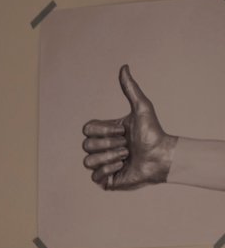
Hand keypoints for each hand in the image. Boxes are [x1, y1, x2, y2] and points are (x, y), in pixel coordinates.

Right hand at [82, 65, 176, 188]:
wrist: (161, 156)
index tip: (122, 130)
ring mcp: (102, 165)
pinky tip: (123, 166)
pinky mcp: (105, 181)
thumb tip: (124, 67)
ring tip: (126, 156)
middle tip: (127, 145)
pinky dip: (110, 170)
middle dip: (109, 144)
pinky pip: (94, 176)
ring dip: (110, 157)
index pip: (87, 130)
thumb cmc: (154, 132)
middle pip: (86, 145)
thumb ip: (130, 88)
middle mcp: (102, 148)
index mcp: (106, 132)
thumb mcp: (141, 107)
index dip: (103, 130)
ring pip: (89, 161)